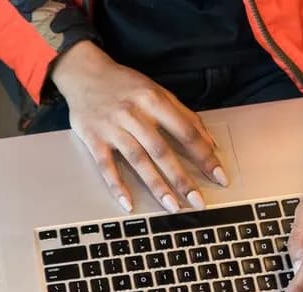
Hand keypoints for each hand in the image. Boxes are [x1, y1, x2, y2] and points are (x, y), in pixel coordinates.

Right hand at [51, 41, 226, 212]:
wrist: (84, 73)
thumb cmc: (124, 85)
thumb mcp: (156, 91)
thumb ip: (182, 115)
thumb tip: (208, 142)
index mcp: (154, 100)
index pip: (185, 131)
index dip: (204, 155)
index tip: (218, 175)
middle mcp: (135, 114)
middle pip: (162, 151)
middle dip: (182, 178)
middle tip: (197, 201)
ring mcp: (113, 128)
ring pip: (138, 161)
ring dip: (156, 185)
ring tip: (171, 206)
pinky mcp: (94, 140)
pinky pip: (106, 166)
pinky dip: (117, 186)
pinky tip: (128, 203)